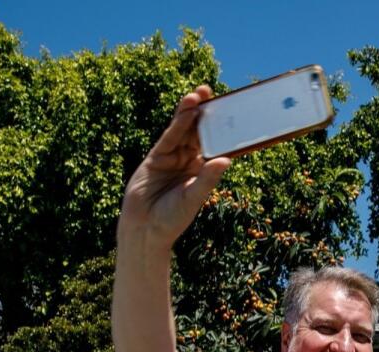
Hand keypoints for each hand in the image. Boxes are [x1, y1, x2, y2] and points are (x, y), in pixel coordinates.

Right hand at [118, 85, 231, 246]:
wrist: (144, 230)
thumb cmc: (172, 219)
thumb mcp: (193, 198)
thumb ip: (207, 179)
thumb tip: (225, 160)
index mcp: (202, 170)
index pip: (215, 145)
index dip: (223, 129)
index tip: (234, 112)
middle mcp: (188, 161)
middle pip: (199, 132)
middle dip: (206, 114)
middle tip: (215, 93)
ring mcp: (171, 158)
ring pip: (183, 130)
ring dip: (191, 112)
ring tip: (200, 93)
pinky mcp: (155, 158)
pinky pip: (169, 137)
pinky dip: (178, 123)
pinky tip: (187, 109)